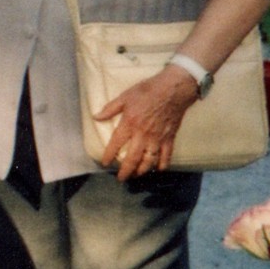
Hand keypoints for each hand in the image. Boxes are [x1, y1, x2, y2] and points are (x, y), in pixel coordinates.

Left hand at [96, 66, 197, 180]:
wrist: (173, 89)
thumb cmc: (148, 91)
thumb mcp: (125, 96)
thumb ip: (110, 109)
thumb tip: (96, 117)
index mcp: (130, 123)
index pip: (116, 143)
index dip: (109, 155)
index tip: (105, 163)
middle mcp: (143, 134)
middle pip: (132, 158)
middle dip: (126, 170)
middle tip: (121, 178)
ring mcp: (157, 138)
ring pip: (149, 160)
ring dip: (142, 170)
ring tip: (136, 175)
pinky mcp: (169, 138)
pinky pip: (166, 156)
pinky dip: (162, 165)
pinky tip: (158, 169)